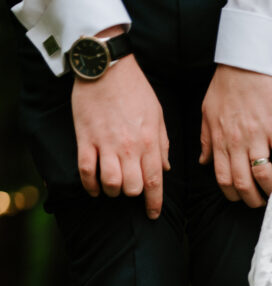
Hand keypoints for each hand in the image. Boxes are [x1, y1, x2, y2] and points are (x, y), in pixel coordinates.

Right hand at [71, 51, 169, 219]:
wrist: (107, 65)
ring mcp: (106, 143)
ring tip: (112, 185)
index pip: (154, 182)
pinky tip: (94, 188)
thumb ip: (162, 144)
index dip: (154, 203)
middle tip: (129, 188)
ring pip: (110, 183)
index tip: (152, 215)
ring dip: (112, 190)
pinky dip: (90, 185)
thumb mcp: (157, 115)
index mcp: (149, 142)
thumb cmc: (135, 89)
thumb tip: (165, 169)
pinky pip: (86, 171)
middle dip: (132, 194)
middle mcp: (129, 147)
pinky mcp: (86, 138)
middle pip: (132, 188)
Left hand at [200, 66, 271, 207]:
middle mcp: (236, 142)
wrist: (246, 60)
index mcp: (220, 140)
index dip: (233, 194)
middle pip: (243, 183)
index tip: (241, 197)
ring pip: (262, 175)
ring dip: (270, 190)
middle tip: (260, 201)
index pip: (224, 178)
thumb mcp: (207, 111)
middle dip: (252, 199)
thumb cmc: (226, 83)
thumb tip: (203, 162)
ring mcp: (256, 136)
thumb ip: (205, 139)